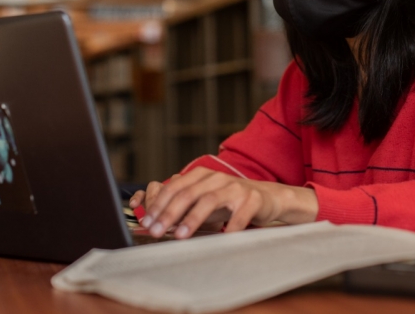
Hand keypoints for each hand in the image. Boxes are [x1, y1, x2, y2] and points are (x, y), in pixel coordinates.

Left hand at [128, 167, 317, 238]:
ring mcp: (235, 188)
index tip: (147, 222)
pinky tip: (221, 238)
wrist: (267, 198)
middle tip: (156, 231)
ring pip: (209, 200)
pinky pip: (240, 215)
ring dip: (192, 219)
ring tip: (180, 235)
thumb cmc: (230, 202)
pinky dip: (229, 227)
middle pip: (188, 193)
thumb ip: (184, 207)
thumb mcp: (205, 200)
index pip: (174, 188)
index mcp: (201, 176)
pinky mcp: (253, 199)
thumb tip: (155, 223)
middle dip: (169, 213)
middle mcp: (216, 178)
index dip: (159, 204)